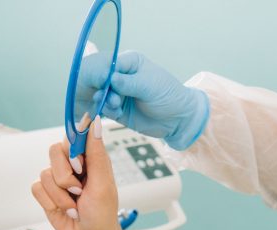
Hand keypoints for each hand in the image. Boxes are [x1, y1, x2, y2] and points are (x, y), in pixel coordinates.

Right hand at [31, 117, 122, 229]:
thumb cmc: (102, 216)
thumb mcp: (103, 183)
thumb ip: (96, 153)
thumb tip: (95, 123)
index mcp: (91, 160)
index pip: (73, 137)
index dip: (73, 149)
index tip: (80, 166)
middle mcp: (74, 167)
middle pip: (55, 152)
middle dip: (65, 176)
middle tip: (79, 190)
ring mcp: (59, 180)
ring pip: (45, 172)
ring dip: (60, 194)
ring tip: (74, 205)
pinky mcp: (47, 194)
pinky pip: (36, 188)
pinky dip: (50, 201)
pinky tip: (64, 210)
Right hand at [80, 51, 208, 149]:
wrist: (177, 119)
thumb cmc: (168, 95)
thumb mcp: (150, 85)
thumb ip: (129, 83)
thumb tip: (110, 79)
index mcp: (129, 62)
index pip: (108, 62)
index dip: (102, 72)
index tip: (103, 81)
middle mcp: (120, 76)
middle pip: (99, 78)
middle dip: (100, 87)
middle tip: (106, 96)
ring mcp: (118, 93)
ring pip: (100, 94)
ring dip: (104, 100)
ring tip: (117, 105)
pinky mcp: (117, 109)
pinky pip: (104, 108)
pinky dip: (107, 110)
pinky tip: (117, 112)